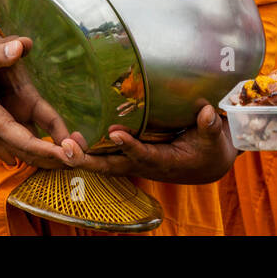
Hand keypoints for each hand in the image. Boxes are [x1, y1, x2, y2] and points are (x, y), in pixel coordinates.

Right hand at [0, 31, 85, 169]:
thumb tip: (23, 45)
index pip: (27, 142)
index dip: (50, 149)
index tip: (70, 155)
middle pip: (27, 153)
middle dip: (52, 159)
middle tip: (79, 161)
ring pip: (18, 151)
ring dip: (40, 157)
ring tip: (64, 161)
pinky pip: (7, 144)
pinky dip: (22, 151)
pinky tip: (22, 160)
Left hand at [76, 102, 236, 183]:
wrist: (207, 164)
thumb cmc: (211, 148)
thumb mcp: (215, 138)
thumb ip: (210, 126)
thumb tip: (208, 113)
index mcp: (166, 162)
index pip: (145, 155)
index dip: (130, 146)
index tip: (115, 133)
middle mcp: (146, 165)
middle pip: (113, 165)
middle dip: (90, 159)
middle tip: (67, 148)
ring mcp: (136, 162)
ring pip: (105, 162)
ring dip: (83, 156)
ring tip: (61, 143)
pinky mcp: (131, 156)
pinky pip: (106, 156)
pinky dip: (88, 151)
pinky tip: (70, 140)